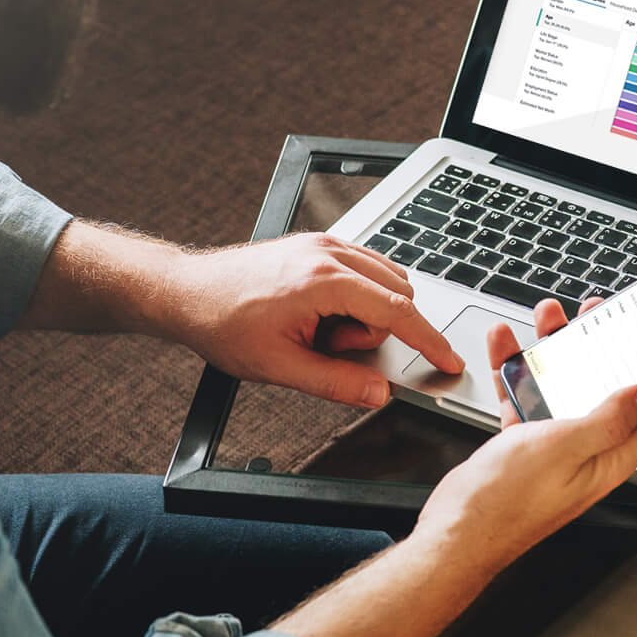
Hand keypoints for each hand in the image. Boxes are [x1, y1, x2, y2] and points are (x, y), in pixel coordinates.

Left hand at [158, 233, 462, 406]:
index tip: (449, 360)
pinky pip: (366, 268)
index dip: (429, 341)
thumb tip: (379, 393)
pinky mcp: (319, 243)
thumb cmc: (223, 324)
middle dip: (375, 331)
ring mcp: (325, 243)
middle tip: (328, 347)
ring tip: (319, 330)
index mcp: (322, 281)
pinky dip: (360, 295)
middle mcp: (329, 253)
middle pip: (396, 295)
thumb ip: (335, 382)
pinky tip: (321, 314)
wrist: (187, 293)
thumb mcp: (279, 367)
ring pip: (385, 279)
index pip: (397, 311)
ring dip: (366, 313)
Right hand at [416, 298, 636, 571]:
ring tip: (552, 318)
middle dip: (616, 347)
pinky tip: (506, 344)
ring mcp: (559, 443)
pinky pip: (530, 394)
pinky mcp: (527, 439)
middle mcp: (592, 447)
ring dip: (561, 348)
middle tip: (608, 315)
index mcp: (613, 455)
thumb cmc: (507, 505)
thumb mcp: (564, 449)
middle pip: (616, 388)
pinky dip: (519, 368)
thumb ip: (608, 419)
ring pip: (569, 384)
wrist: (455, 533)